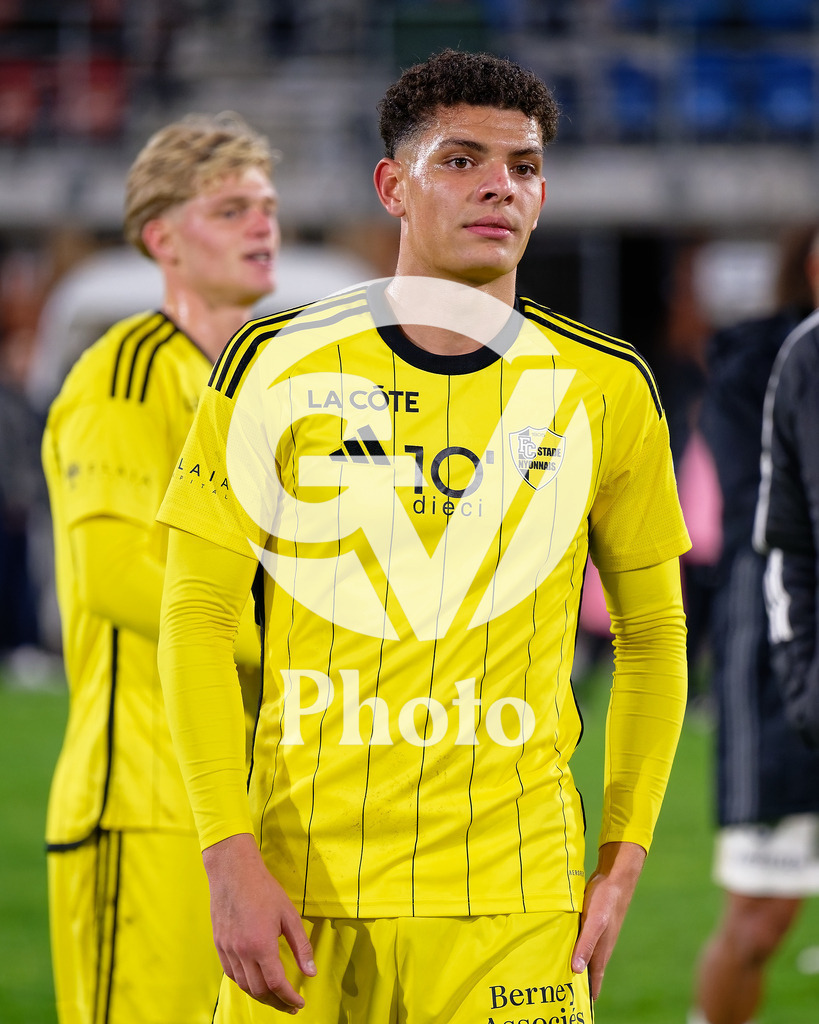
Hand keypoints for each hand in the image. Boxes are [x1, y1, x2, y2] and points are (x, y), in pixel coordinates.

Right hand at [203, 833, 316, 1012]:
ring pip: (244, 985)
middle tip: (290, 1006)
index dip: (289, 998)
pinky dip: (244, 984)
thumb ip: (301, 946)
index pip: (276, 984)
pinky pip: (231, 974)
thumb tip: (311, 972)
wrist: (233, 872)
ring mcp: (227, 950)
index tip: (299, 1004)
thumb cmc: (263, 889)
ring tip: (275, 997)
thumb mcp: (289, 915)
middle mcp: (242, 952)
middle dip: (276, 1002)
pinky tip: (255, 981)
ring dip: (260, 996)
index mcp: (261, 945)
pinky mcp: (219, 945)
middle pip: (259, 990)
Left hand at [571, 841, 645, 999]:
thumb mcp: (595, 922)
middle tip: (561, 996)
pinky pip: (580, 943)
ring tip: (558, 976)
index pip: (594, 982)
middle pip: (588, 973)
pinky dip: (572, 949)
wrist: (615, 877)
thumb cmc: (606, 900)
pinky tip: (561, 947)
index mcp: (601, 952)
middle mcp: (599, 947)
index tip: (576, 1009)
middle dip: (577, 985)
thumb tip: (577, 970)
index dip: (587, 996)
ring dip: (573, 967)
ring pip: (583, 958)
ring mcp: (596, 936)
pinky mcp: (590, 924)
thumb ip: (586, 944)